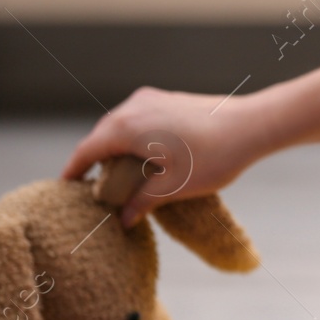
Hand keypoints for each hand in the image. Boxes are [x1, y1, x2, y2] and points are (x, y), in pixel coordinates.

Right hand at [61, 87, 270, 225]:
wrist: (254, 124)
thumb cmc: (214, 155)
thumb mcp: (173, 186)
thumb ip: (142, 201)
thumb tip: (124, 220)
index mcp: (126, 127)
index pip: (86, 151)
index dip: (73, 172)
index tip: (65, 189)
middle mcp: (133, 107)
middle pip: (100, 137)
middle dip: (95, 162)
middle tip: (95, 190)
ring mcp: (152, 99)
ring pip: (120, 126)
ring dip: (115, 149)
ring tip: (119, 177)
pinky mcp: (168, 98)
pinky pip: (139, 119)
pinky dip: (133, 138)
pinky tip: (144, 158)